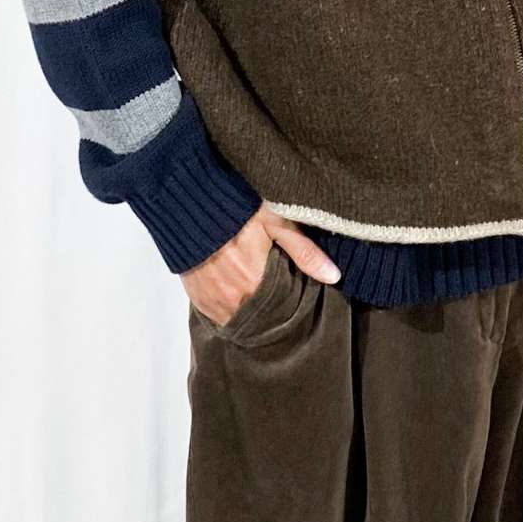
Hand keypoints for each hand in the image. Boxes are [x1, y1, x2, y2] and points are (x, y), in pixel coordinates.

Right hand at [181, 204, 340, 327]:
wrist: (188, 203)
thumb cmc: (237, 209)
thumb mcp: (277, 222)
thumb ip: (305, 252)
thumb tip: (334, 276)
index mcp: (258, 284)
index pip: (282, 309)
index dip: (290, 304)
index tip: (295, 300)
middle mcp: (235, 300)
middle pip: (260, 317)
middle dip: (270, 310)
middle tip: (276, 296)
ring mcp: (214, 301)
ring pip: (239, 318)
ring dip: (248, 310)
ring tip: (256, 296)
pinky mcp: (197, 297)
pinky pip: (217, 314)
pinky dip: (227, 307)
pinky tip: (235, 294)